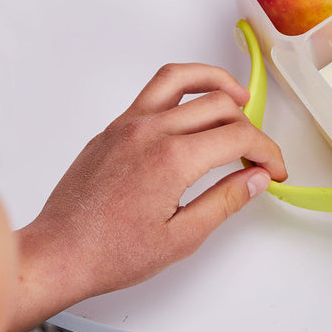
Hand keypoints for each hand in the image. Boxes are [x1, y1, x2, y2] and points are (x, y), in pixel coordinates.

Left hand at [6, 63, 285, 331]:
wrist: (58, 253)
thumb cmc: (109, 252)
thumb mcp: (181, 239)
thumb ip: (225, 201)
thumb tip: (257, 177)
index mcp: (173, 159)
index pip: (238, 137)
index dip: (266, 151)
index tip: (274, 168)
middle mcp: (152, 130)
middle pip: (219, 106)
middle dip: (250, 126)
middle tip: (258, 151)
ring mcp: (130, 122)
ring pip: (183, 78)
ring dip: (217, 82)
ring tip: (238, 96)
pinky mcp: (115, 124)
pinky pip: (155, 89)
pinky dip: (183, 87)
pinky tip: (193, 105)